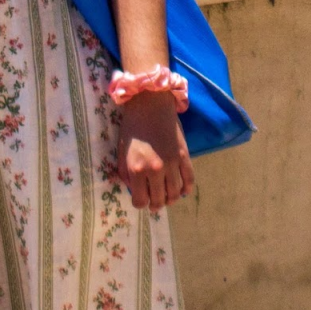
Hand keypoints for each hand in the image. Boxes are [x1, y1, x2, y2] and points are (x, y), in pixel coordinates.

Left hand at [115, 91, 193, 211]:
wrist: (150, 104)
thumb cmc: (132, 126)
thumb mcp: (121, 151)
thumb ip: (125, 173)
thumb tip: (134, 188)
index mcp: (137, 169)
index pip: (141, 200)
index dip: (140, 204)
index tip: (141, 200)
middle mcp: (155, 170)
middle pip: (159, 200)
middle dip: (155, 205)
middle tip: (154, 203)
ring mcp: (172, 163)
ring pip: (175, 193)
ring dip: (170, 199)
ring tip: (167, 198)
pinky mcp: (184, 156)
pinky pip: (189, 179)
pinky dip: (186, 189)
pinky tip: (181, 191)